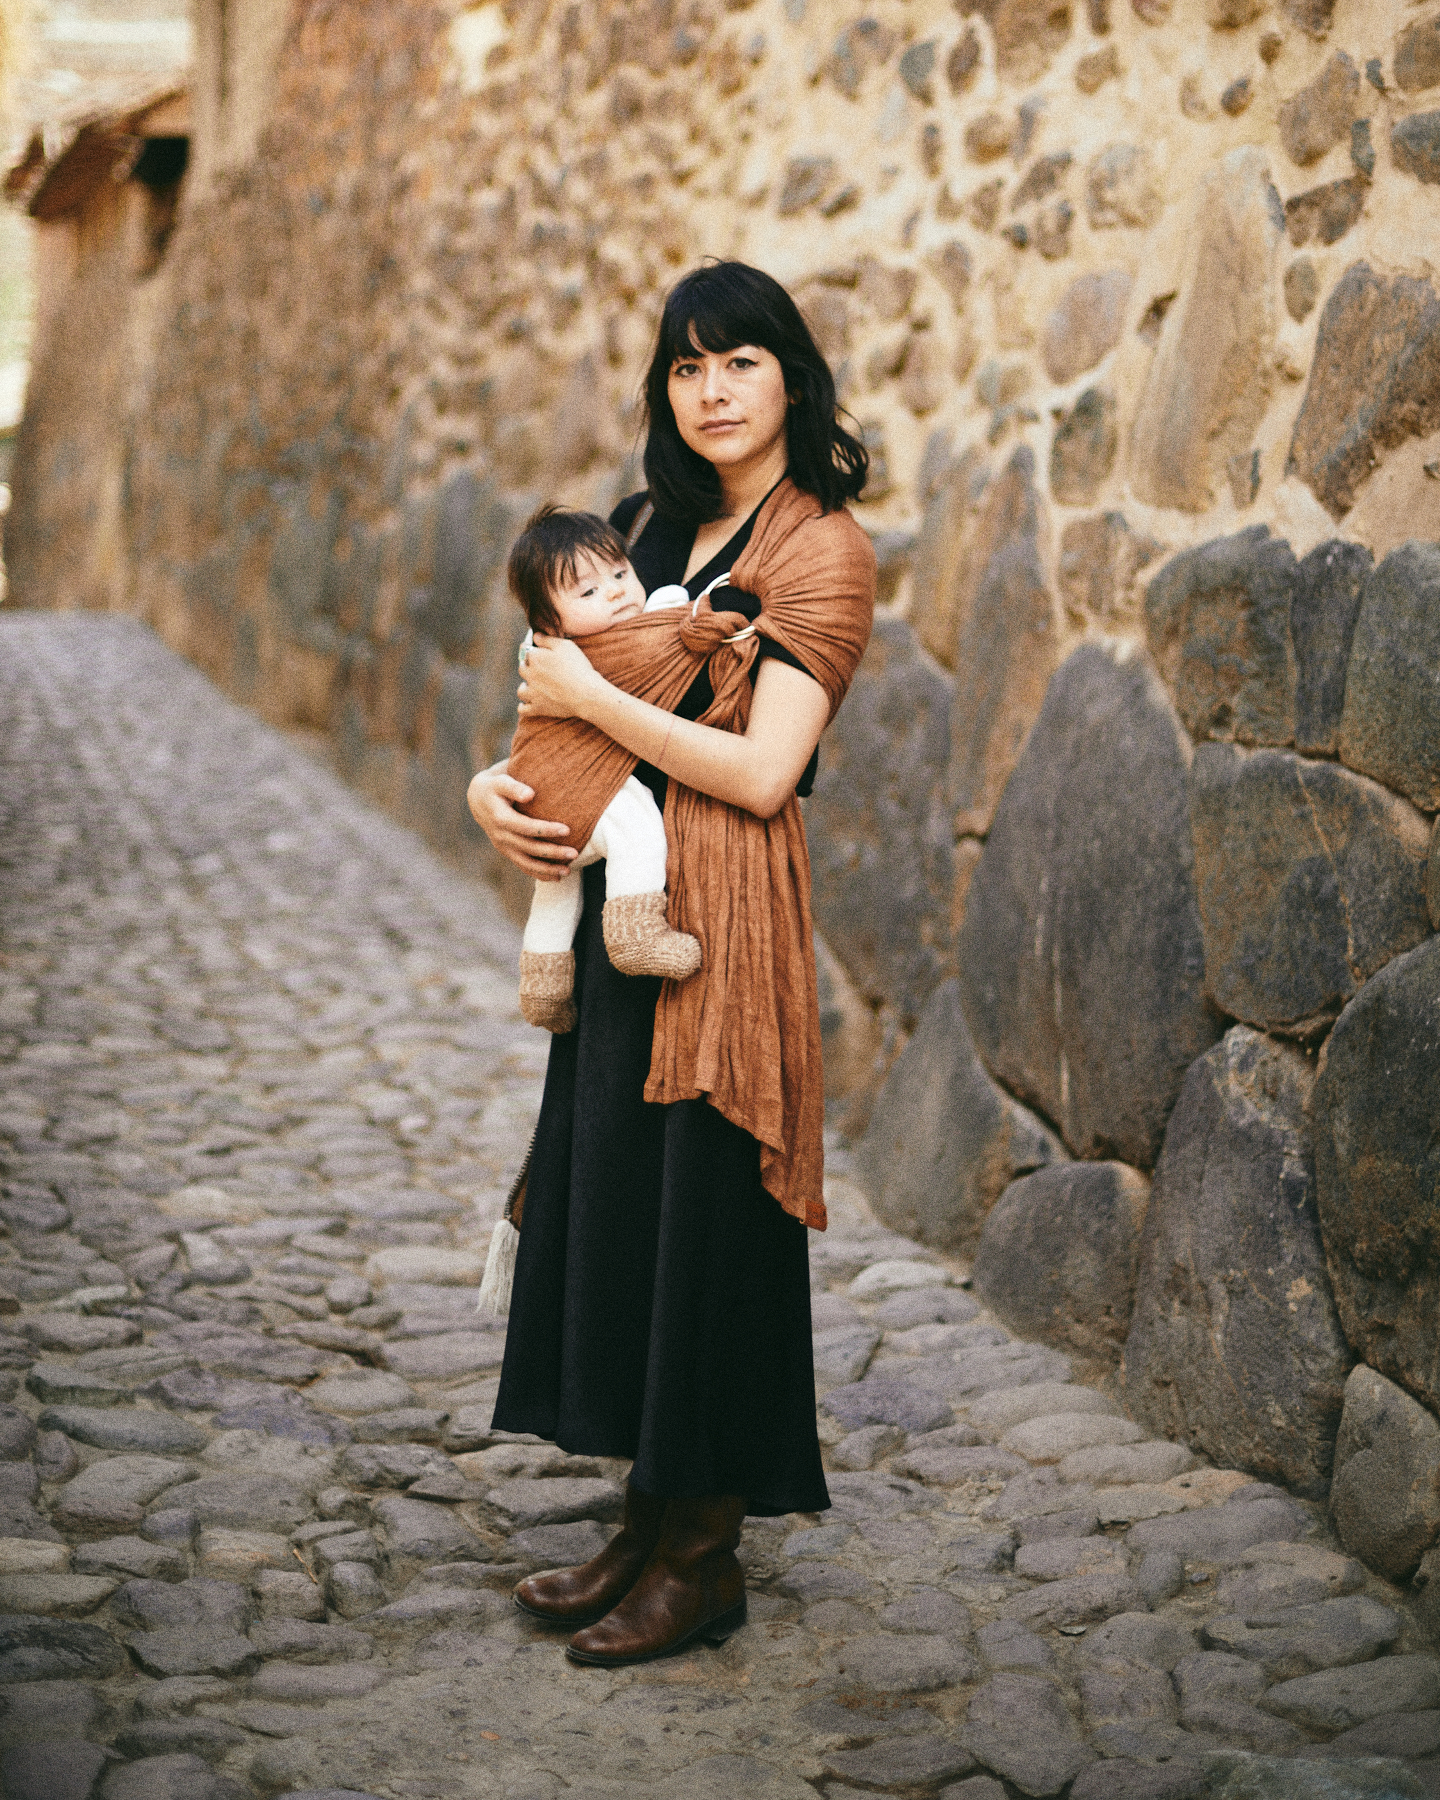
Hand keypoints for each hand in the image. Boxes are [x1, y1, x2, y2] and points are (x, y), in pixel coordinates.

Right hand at [466, 761, 575, 879]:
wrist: (479, 799)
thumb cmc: (496, 786)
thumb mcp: (501, 781)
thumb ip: (514, 787)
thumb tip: (530, 794)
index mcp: (500, 818)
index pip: (526, 827)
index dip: (546, 830)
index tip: (567, 830)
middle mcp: (500, 836)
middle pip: (529, 848)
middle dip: (552, 852)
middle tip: (575, 853)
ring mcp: (503, 847)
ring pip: (526, 862)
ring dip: (547, 869)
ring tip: (568, 870)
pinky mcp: (507, 852)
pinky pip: (523, 866)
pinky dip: (540, 874)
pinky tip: (557, 877)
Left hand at [518, 634, 603, 721]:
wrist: (586, 693)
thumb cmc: (578, 667)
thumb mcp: (566, 646)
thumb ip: (547, 640)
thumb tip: (535, 636)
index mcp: (535, 658)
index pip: (526, 651)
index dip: (532, 650)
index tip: (537, 651)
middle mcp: (530, 675)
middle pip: (522, 669)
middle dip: (529, 668)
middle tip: (540, 670)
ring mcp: (532, 693)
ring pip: (521, 690)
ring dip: (526, 688)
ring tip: (535, 688)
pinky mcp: (537, 708)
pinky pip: (523, 709)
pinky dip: (525, 707)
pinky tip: (531, 703)